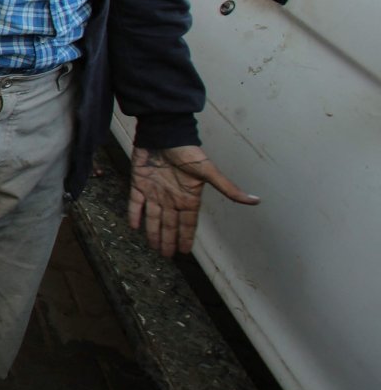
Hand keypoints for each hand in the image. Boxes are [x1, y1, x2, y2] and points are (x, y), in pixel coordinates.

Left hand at [126, 145, 258, 256]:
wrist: (164, 133)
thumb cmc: (187, 151)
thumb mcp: (208, 171)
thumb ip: (227, 188)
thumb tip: (256, 200)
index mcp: (188, 197)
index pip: (188, 223)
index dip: (186, 237)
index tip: (185, 252)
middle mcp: (171, 198)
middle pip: (169, 224)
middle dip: (168, 240)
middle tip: (167, 256)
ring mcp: (154, 191)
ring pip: (153, 217)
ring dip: (153, 232)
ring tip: (154, 247)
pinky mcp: (138, 182)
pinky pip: (135, 202)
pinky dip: (134, 214)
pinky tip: (134, 227)